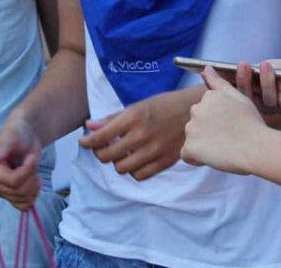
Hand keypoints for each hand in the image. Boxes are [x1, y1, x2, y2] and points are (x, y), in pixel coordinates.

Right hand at [0, 116, 42, 210]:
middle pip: (18, 190)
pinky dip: (32, 195)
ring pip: (22, 199)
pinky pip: (22, 205)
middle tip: (32, 160)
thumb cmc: (16, 134)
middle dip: (31, 175)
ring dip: (33, 185)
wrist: (24, 137)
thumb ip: (2, 147)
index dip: (27, 170)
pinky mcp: (8, 196)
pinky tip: (33, 182)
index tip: (31, 156)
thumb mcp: (11, 136)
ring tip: (33, 170)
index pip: (11, 180)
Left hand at [78, 86, 203, 180]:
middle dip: (100, 152)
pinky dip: (134, 170)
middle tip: (103, 147)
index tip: (84, 142)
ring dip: (117, 162)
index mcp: (133, 117)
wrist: (196, 110)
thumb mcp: (138, 105)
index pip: (100, 137)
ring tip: (121, 153)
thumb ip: (113, 118)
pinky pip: (140, 175)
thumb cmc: (165, 104)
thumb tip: (90, 126)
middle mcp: (141, 135)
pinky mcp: (165, 162)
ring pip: (122, 169)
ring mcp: (154, 151)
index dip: (87, 142)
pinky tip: (136, 160)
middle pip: (107, 156)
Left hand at [180, 67, 267, 174]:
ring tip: (222, 148)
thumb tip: (206, 68)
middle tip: (227, 138)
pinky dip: (197, 158)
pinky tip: (213, 157)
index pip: (205, 111)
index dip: (217, 120)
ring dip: (202, 143)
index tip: (230, 126)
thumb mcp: (239, 97)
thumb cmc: (252, 123)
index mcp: (208, 97)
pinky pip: (187, 154)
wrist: (256, 146)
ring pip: (192, 138)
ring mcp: (191, 129)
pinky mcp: (190, 147)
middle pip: (197, 123)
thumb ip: (219, 82)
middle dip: (207, 130)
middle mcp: (196, 110)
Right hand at [235, 60, 280, 115]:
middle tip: (243, 64)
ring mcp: (277, 108)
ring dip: (266, 82)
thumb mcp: (272, 66)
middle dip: (244, 80)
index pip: (237, 89)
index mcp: (254, 92)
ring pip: (267, 101)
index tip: (224, 68)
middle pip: (248, 97)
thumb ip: (256, 69)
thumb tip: (238, 67)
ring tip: (266, 65)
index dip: (230, 81)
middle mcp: (263, 102)